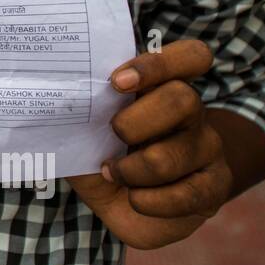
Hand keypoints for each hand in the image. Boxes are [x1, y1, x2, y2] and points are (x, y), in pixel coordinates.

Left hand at [67, 39, 233, 250]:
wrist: (133, 207)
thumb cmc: (108, 158)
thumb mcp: (86, 135)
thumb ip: (78, 116)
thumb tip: (51, 105)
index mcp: (164, 87)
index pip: (190, 57)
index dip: (158, 64)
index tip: (117, 81)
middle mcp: (192, 114)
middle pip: (182, 99)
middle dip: (135, 121)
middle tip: (112, 134)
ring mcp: (207, 149)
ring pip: (174, 153)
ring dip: (132, 170)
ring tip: (113, 173)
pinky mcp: (213, 186)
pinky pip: (186, 194)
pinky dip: (148, 201)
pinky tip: (135, 198)